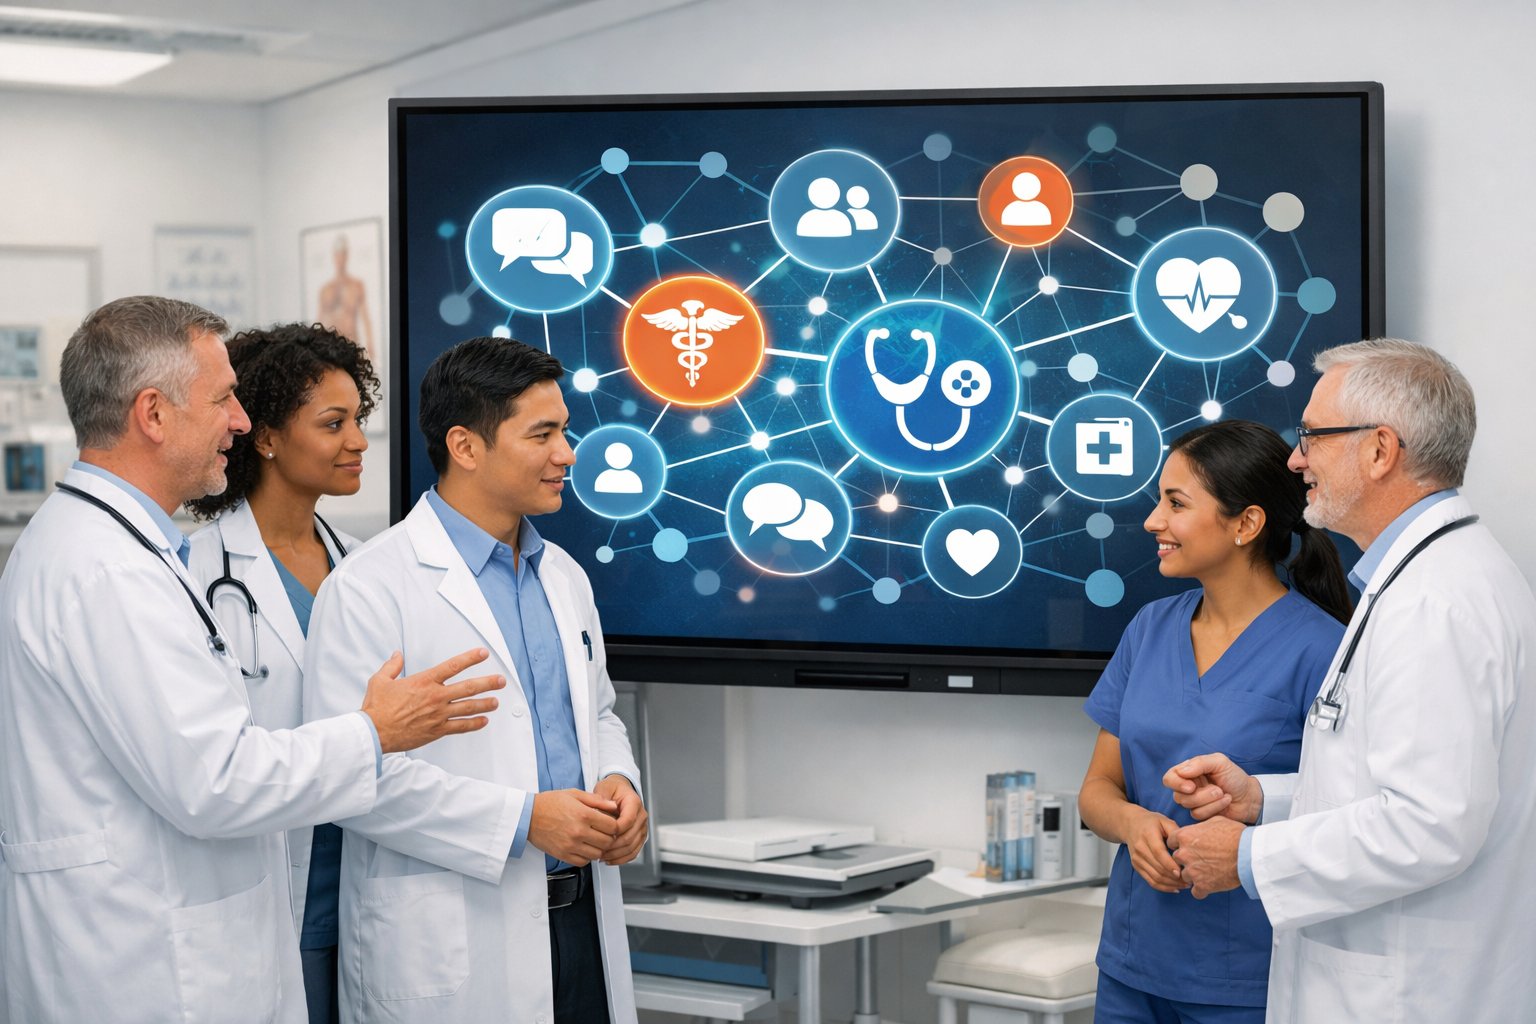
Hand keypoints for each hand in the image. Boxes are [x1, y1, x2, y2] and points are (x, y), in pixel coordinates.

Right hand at [360, 649, 503, 752]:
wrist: (374, 732)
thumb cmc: (376, 707)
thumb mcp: (380, 680)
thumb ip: (392, 666)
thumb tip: (397, 655)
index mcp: (424, 681)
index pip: (453, 666)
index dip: (470, 658)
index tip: (483, 653)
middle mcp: (435, 696)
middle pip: (468, 687)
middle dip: (487, 683)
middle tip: (501, 681)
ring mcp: (438, 714)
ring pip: (468, 707)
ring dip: (485, 703)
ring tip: (496, 701)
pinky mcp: (437, 730)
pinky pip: (460, 727)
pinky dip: (474, 724)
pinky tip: (484, 721)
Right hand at [529, 789, 619, 866]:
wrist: (528, 815)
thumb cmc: (549, 803)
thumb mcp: (574, 794)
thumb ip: (597, 800)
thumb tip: (614, 806)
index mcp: (584, 814)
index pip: (613, 826)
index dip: (616, 825)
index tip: (612, 824)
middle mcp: (579, 831)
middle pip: (607, 842)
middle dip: (609, 838)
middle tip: (604, 833)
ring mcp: (571, 845)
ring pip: (597, 854)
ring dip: (599, 848)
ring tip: (594, 840)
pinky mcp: (563, 854)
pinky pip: (583, 862)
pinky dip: (587, 857)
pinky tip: (584, 848)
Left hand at [593, 775, 648, 865]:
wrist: (620, 790)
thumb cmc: (612, 789)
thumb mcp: (604, 788)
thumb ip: (601, 799)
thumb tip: (598, 812)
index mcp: (634, 803)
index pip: (627, 821)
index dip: (614, 831)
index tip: (601, 835)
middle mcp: (641, 816)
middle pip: (630, 837)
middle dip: (613, 846)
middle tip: (598, 850)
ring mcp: (642, 827)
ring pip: (632, 847)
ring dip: (616, 855)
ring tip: (602, 856)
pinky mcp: (639, 836)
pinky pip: (634, 852)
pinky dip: (622, 859)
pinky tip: (610, 860)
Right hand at [1125, 809, 1186, 892]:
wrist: (1130, 824)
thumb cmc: (1151, 822)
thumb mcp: (1164, 821)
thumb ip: (1176, 832)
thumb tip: (1186, 847)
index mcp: (1147, 835)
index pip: (1159, 853)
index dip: (1170, 865)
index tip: (1182, 872)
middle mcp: (1140, 848)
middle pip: (1158, 868)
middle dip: (1175, 878)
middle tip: (1191, 880)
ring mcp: (1137, 859)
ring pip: (1155, 877)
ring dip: (1171, 884)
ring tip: (1185, 885)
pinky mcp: (1136, 866)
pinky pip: (1150, 881)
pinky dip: (1164, 887)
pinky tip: (1175, 888)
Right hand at [1163, 753, 1262, 823]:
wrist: (1250, 797)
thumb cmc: (1235, 777)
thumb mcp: (1219, 762)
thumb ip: (1200, 763)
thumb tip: (1182, 772)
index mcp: (1189, 772)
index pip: (1169, 778)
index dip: (1176, 783)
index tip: (1191, 786)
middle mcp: (1188, 787)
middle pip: (1178, 795)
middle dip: (1199, 795)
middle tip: (1217, 790)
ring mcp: (1194, 802)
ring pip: (1188, 806)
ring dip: (1209, 800)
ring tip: (1223, 794)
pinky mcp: (1201, 814)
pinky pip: (1198, 815)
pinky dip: (1214, 808)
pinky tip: (1225, 802)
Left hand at [1168, 817, 1244, 898]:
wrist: (1250, 853)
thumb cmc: (1235, 834)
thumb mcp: (1214, 821)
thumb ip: (1199, 827)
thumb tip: (1197, 830)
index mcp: (1184, 836)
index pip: (1170, 842)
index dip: (1179, 844)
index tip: (1189, 847)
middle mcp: (1184, 854)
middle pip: (1176, 859)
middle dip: (1186, 859)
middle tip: (1201, 859)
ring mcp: (1192, 871)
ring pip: (1184, 876)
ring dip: (1194, 875)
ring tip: (1208, 872)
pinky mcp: (1202, 886)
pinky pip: (1195, 892)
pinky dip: (1202, 890)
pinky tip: (1211, 885)